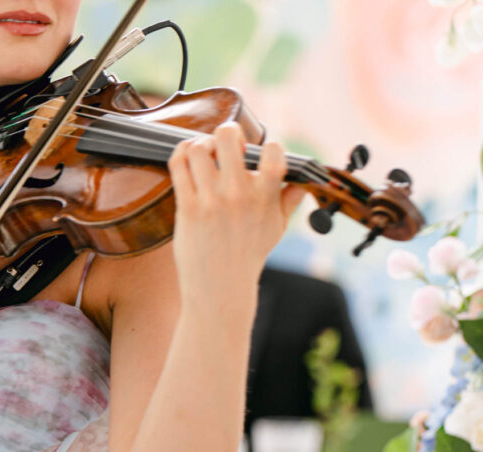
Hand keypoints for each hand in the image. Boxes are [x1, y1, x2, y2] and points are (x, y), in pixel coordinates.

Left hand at [166, 121, 306, 306]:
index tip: (257, 153)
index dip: (266, 145)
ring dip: (200, 144)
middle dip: (227, 132)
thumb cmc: (248, 256)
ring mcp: (211, 200)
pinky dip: (180, 153)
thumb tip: (303, 184)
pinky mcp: (188, 208)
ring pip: (199, 148)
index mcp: (266, 196)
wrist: (220, 287)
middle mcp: (239, 194)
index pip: (273, 151)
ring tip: (203, 155)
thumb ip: (289, 201)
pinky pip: (179, 166)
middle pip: (229, 136)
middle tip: (225, 145)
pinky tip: (185, 156)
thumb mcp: (276, 229)